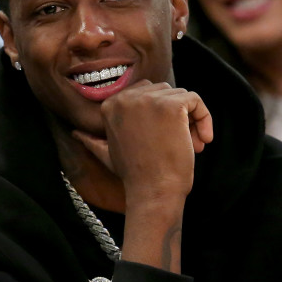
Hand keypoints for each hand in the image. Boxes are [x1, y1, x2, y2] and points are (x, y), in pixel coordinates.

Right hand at [87, 79, 212, 208]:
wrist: (152, 191)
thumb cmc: (133, 174)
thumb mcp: (106, 154)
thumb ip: (92, 140)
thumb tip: (75, 134)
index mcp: (111, 104)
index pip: (145, 92)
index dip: (158, 114)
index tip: (163, 138)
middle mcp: (128, 97)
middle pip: (164, 91)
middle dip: (176, 115)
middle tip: (181, 142)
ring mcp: (150, 99)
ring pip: (182, 96)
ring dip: (191, 120)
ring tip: (191, 146)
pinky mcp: (173, 105)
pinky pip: (196, 100)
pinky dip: (205, 119)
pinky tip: (202, 141)